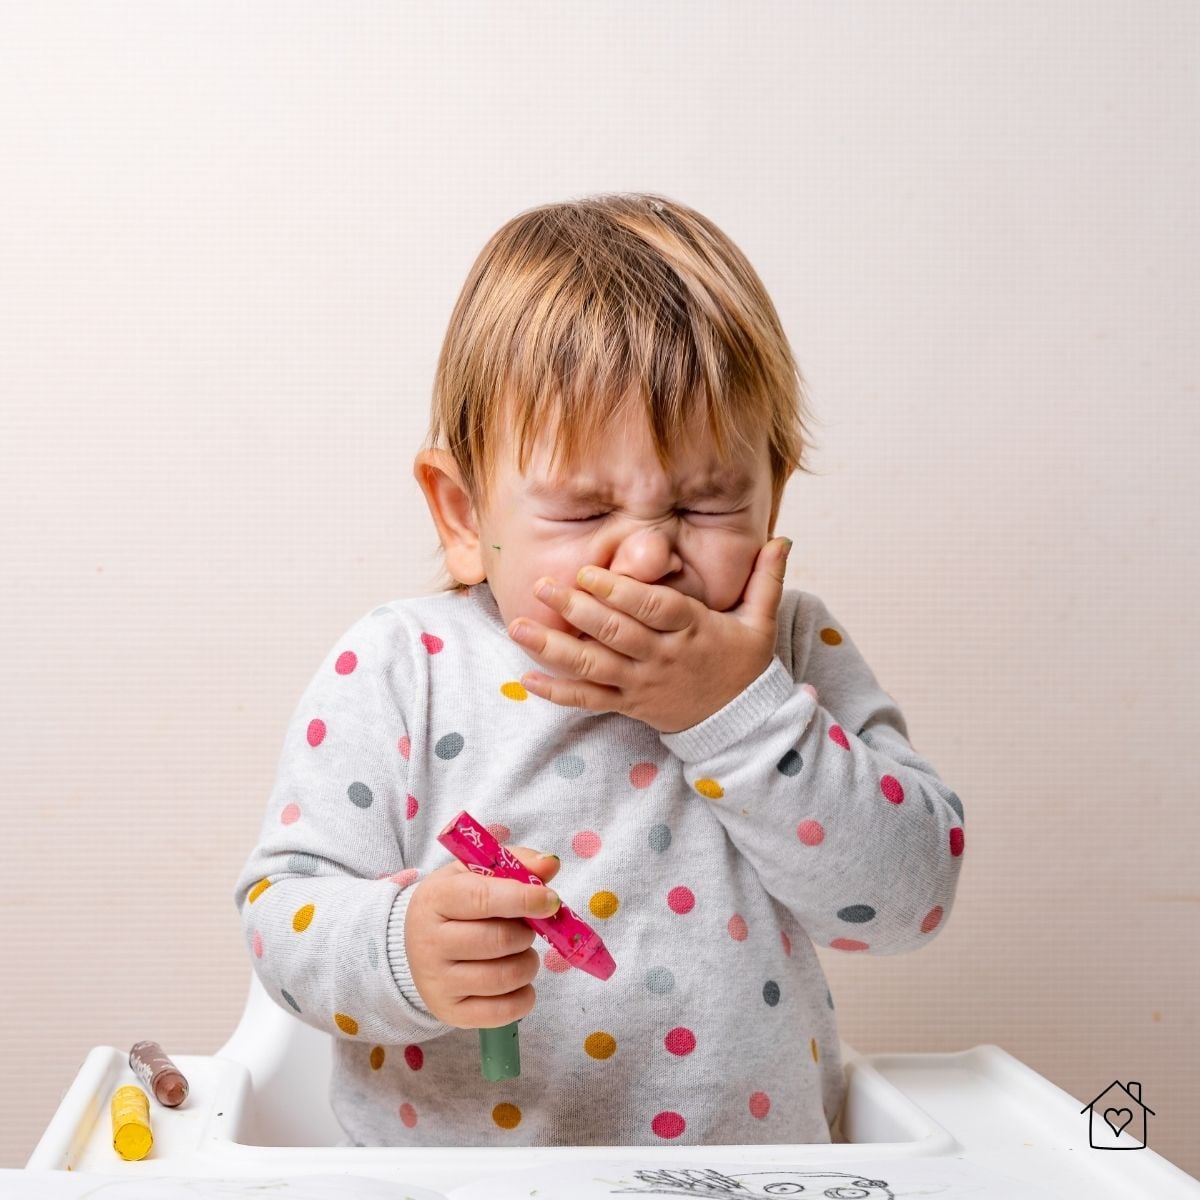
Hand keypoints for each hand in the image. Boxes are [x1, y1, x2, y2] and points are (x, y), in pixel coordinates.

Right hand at [404, 846, 560, 1027]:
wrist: (417, 943)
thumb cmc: (456, 903)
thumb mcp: (477, 873)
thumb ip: (516, 864)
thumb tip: (550, 865)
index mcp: (436, 898)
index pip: (484, 899)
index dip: (524, 899)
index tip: (550, 901)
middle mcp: (430, 942)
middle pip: (499, 941)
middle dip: (526, 934)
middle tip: (525, 930)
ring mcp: (437, 982)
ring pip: (505, 977)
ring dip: (527, 963)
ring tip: (520, 953)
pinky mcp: (450, 1012)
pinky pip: (504, 1012)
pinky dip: (524, 997)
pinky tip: (518, 982)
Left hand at [508, 537, 791, 733]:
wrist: (742, 724)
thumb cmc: (745, 665)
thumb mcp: (762, 622)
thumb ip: (766, 579)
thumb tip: (783, 540)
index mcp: (692, 631)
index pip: (653, 610)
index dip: (620, 593)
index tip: (590, 574)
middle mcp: (662, 658)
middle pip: (615, 634)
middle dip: (576, 610)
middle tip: (542, 586)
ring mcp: (642, 684)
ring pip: (593, 667)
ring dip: (553, 648)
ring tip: (518, 627)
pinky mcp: (629, 705)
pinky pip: (589, 700)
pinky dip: (557, 692)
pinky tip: (527, 679)